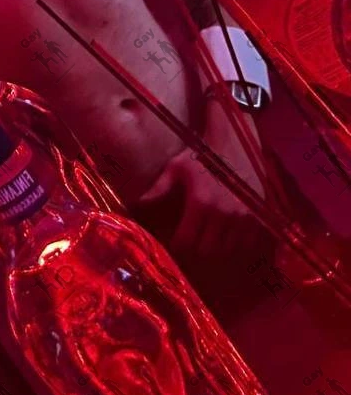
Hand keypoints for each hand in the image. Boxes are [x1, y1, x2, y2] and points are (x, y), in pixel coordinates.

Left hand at [137, 107, 265, 263]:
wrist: (233, 142)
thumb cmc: (200, 155)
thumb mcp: (176, 168)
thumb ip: (159, 189)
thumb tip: (137, 204)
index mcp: (201, 203)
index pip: (186, 241)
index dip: (177, 246)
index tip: (173, 242)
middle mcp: (224, 214)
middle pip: (207, 251)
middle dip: (195, 250)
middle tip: (190, 242)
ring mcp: (244, 217)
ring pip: (228, 251)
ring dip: (216, 249)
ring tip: (208, 240)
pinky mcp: (258, 216)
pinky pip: (249, 244)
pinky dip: (238, 246)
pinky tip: (228, 237)